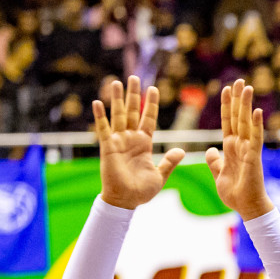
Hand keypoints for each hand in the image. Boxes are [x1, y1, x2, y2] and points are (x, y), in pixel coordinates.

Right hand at [94, 76, 183, 209]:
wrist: (127, 201)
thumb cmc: (142, 190)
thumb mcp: (160, 175)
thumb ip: (169, 162)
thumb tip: (181, 150)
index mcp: (144, 143)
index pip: (148, 119)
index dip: (151, 104)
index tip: (153, 89)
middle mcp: (131, 139)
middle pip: (133, 112)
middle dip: (134, 95)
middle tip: (134, 77)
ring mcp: (118, 141)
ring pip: (118, 116)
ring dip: (118, 99)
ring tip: (117, 82)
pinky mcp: (107, 147)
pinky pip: (103, 129)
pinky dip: (100, 116)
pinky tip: (98, 103)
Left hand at [205, 79, 272, 221]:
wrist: (246, 208)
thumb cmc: (235, 194)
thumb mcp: (218, 175)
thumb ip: (214, 162)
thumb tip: (211, 150)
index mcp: (230, 148)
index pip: (228, 122)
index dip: (227, 106)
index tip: (226, 90)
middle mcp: (240, 145)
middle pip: (238, 117)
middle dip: (238, 99)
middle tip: (239, 80)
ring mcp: (248, 150)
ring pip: (246, 123)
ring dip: (246, 105)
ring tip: (247, 87)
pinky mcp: (254, 157)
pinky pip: (255, 138)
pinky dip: (256, 125)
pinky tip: (256, 111)